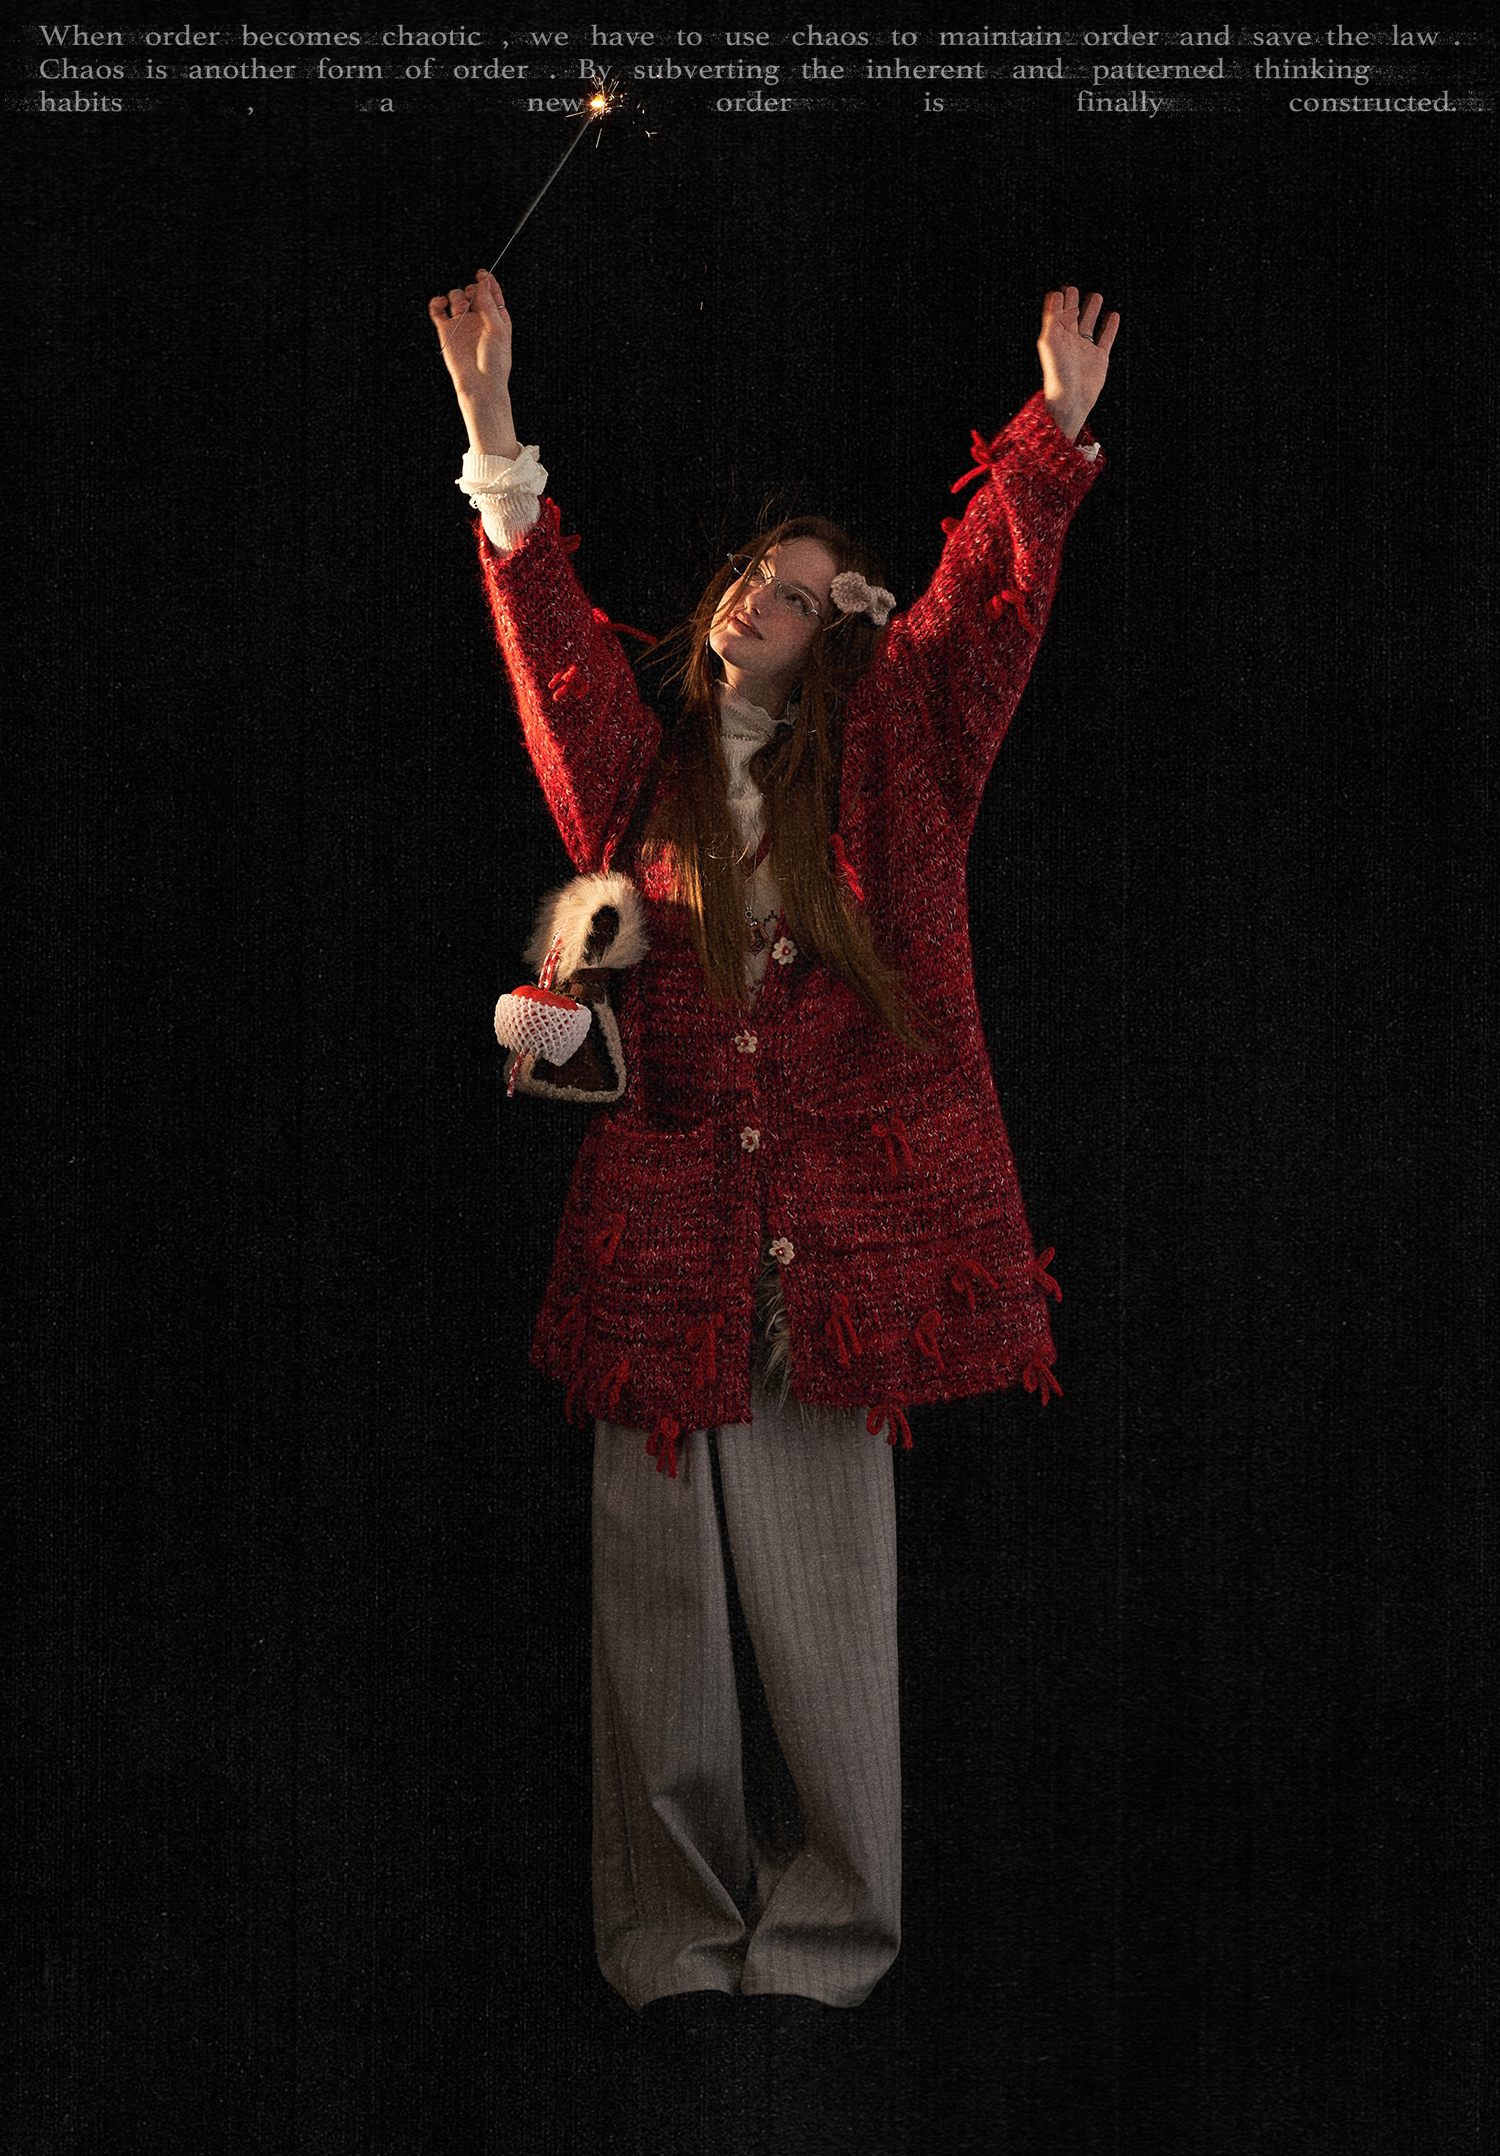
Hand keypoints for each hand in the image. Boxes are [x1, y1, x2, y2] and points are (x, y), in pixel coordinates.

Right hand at [428, 268, 520, 457]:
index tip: (482, 273)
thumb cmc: (495, 362)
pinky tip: (441, 303)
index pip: (490, 291)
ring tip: (462, 310)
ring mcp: (461, 324)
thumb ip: (489, 303)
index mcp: (495, 317)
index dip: (486, 280)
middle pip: (471, 290)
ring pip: (455, 296)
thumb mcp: (498, 329)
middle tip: (472, 299)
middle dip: (471, 289)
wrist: (480, 385)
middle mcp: (478, 318)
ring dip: (457, 297)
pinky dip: (437, 302)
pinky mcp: (446, 331)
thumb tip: (483, 281)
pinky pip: (437, 309)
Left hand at [1037, 286, 1119, 442]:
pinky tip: (1114, 315)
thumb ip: (1052, 318)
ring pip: (1089, 325)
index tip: (1062, 290)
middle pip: (1072, 316)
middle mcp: (1070, 341)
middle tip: (1073, 288)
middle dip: (1073, 303)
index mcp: (1056, 337)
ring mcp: (1085, 349)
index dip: (1059, 302)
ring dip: (1092, 310)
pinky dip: (1110, 327)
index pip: (1057, 314)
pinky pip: (1105, 338)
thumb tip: (1056, 294)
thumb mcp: (1050, 341)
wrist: (1071, 398)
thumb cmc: (1057, 372)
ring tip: (1097, 296)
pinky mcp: (1099, 358)